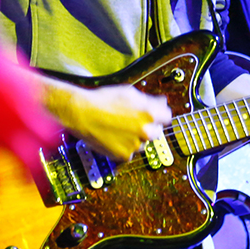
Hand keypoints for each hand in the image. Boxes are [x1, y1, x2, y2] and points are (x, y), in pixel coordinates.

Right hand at [43, 83, 172, 159]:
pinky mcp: (123, 155)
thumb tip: (162, 102)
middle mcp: (146, 131)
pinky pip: (129, 153)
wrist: (82, 113)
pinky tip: (113, 136)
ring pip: (142, 143)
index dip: (159, 115)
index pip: (167, 117)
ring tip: (119, 128)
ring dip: (135, 138)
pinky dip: (124, 147)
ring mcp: (135, 145)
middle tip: (132, 121)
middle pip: (156, 132)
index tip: (154, 115)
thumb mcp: (130, 93)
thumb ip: (150, 100)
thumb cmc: (103, 100)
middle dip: (148, 127)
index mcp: (150, 113)